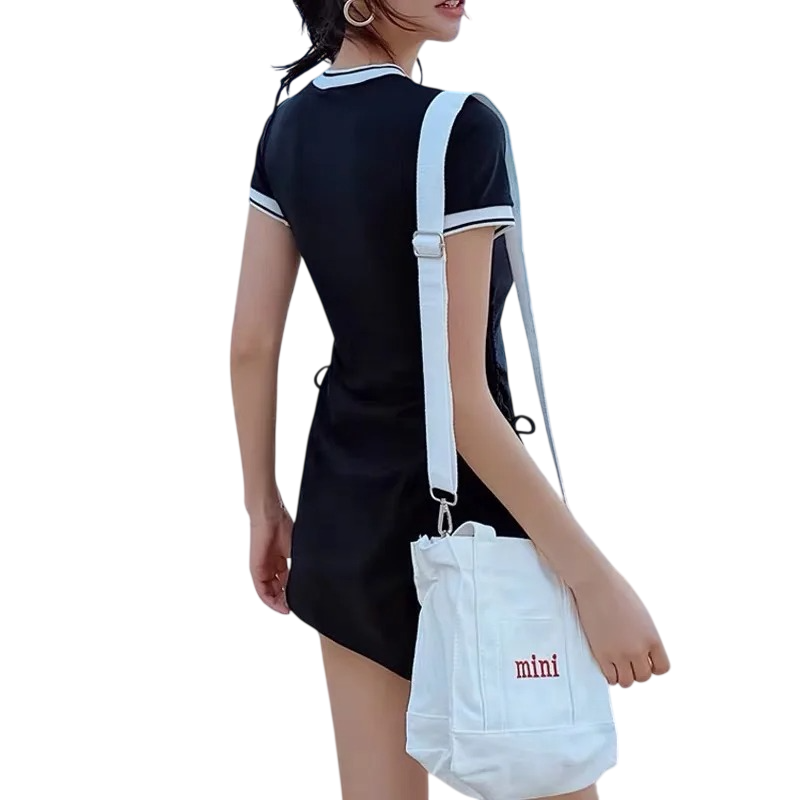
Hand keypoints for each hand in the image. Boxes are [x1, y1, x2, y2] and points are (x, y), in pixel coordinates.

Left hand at [249, 501, 292, 613]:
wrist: (270, 515)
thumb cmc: (283, 527)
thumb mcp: (296, 550)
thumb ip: (300, 565)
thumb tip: (313, 578)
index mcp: (280, 563)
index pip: (286, 584)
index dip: (293, 595)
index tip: (303, 603)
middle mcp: (270, 568)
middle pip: (277, 591)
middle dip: (286, 601)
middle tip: (296, 608)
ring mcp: (262, 570)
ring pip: (269, 593)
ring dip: (279, 603)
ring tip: (289, 609)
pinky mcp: (256, 570)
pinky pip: (261, 590)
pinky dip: (270, 600)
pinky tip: (280, 605)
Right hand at [570, 567, 669, 687]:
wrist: (595, 583)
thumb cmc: (617, 592)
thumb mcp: (641, 615)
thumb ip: (644, 635)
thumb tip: (641, 650)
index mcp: (652, 638)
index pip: (662, 668)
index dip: (652, 666)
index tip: (643, 659)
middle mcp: (638, 649)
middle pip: (643, 677)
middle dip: (635, 670)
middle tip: (626, 659)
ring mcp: (619, 654)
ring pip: (627, 681)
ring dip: (622, 674)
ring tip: (615, 663)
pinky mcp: (601, 654)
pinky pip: (610, 678)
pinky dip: (609, 675)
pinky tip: (605, 663)